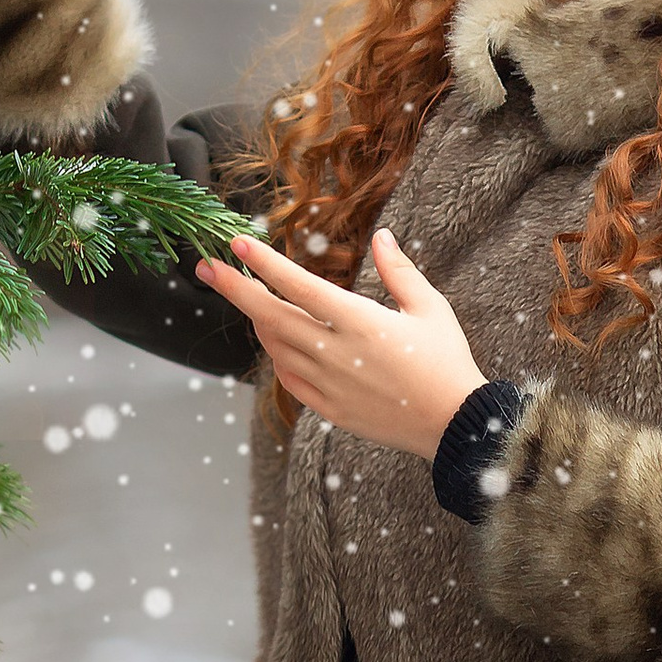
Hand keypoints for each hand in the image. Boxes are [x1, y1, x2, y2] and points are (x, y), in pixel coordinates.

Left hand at [196, 224, 484, 457]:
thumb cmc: (447, 362)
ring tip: (246, 298)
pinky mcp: (330, 409)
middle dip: (234, 289)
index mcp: (360, 323)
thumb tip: (381, 236)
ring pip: (276, 348)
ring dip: (257, 321)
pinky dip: (277, 356)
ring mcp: (329, 384)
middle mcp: (336, 353)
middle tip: (206, 268)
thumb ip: (399, 271)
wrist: (455, 425)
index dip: (265, 264)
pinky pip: (289, 379)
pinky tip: (275, 341)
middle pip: (272, 317)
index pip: (299, 287)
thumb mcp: (430, 308)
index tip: (238, 244)